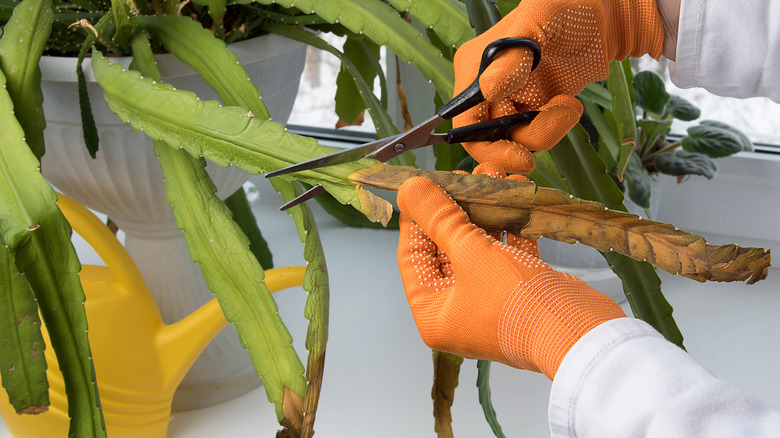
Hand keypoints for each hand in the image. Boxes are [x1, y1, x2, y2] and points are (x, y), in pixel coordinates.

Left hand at [396, 163, 625, 378]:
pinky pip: (507, 253)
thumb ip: (439, 218)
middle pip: (445, 249)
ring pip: (478, 247)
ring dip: (485, 211)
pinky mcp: (520, 292)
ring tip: (492, 173)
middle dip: (456, 208)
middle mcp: (457, 311)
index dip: (417, 218)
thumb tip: (410, 189)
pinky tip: (516, 194)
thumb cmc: (514, 302)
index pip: (411, 257)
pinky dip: (511, 226)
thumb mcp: (470, 253)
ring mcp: (490, 301)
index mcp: (433, 313)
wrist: (578, 333)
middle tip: (462, 174)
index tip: (424, 187)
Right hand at [453, 0, 663, 172]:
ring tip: (570, 106)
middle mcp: (487, 89)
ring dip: (545, 132)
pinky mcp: (534, 108)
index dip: (486, 146)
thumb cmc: (567, 6)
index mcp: (474, 68)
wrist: (603, 15)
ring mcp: (512, 100)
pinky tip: (570, 105)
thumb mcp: (538, 22)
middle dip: (523, 142)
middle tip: (551, 134)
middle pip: (490, 138)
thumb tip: (488, 90)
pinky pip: (536, 134)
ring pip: (517, 139)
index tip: (519, 156)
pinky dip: (555, 128)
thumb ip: (512, 58)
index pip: (465, 120)